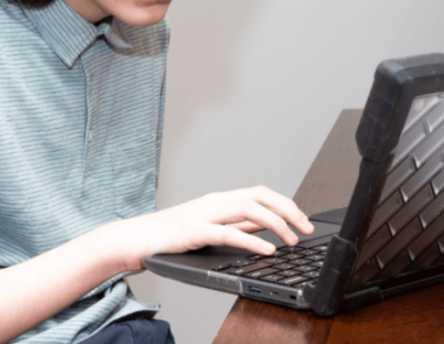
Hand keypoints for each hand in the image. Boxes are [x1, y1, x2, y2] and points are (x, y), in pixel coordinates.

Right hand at [106, 186, 314, 269]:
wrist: (136, 239)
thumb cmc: (172, 235)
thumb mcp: (210, 227)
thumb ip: (235, 226)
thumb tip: (265, 228)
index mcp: (221, 199)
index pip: (261, 193)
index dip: (286, 203)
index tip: (303, 220)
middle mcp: (215, 201)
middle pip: (260, 195)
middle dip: (289, 210)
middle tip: (307, 228)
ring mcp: (204, 214)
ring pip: (249, 209)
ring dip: (276, 223)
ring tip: (292, 240)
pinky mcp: (195, 231)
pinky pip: (229, 233)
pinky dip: (252, 241)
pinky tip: (268, 249)